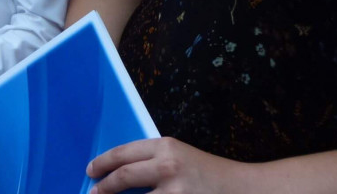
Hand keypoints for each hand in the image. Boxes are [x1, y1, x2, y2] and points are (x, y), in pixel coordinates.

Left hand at [88, 138, 251, 193]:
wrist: (245, 189)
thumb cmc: (208, 174)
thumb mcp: (179, 157)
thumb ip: (152, 161)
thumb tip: (118, 172)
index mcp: (165, 147)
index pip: (123, 153)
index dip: (102, 162)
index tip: (91, 170)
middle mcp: (168, 166)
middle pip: (124, 176)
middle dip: (104, 187)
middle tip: (93, 193)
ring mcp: (176, 192)